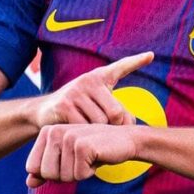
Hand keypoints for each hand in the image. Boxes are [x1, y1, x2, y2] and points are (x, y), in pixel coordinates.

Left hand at [25, 123, 138, 187]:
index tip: (68, 161)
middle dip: (65, 175)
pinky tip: (97, 156)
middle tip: (80, 160)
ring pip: (63, 176)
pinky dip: (90, 171)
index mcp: (46, 132)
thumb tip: (29, 183)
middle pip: (47, 174)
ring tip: (89, 157)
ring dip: (79, 173)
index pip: (32, 168)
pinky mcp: (83, 145)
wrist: (124, 140)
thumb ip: (47, 169)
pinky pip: (79, 175)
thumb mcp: (67, 159)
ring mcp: (68, 137)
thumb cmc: (94, 150)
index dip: (52, 172)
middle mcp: (54, 131)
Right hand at [34, 52, 152, 127]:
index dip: (136, 61)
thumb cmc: (77, 108)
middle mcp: (88, 80)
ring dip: (97, 134)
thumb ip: (115, 109)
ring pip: (100, 122)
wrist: (43, 111)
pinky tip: (80, 137)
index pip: (120, 67)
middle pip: (115, 112)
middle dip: (114, 127)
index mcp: (100, 77)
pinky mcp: (65, 105)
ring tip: (90, 134)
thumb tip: (132, 124)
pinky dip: (85, 138)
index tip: (151, 55)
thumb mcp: (96, 103)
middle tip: (106, 132)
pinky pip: (84, 127)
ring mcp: (76, 91)